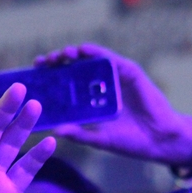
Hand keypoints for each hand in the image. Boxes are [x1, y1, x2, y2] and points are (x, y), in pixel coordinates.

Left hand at [34, 44, 191, 165]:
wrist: (158, 141)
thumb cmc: (129, 141)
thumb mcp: (98, 139)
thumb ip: (79, 134)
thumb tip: (55, 130)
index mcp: (89, 101)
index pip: (65, 85)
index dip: (49, 78)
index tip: (33, 74)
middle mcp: (99, 87)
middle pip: (74, 70)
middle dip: (57, 63)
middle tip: (43, 62)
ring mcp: (114, 79)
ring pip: (90, 61)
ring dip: (74, 55)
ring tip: (61, 54)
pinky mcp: (130, 74)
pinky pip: (111, 60)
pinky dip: (97, 53)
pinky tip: (84, 51)